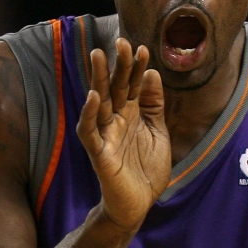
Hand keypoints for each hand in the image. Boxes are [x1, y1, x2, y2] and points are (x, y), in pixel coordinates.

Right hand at [76, 37, 169, 232]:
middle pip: (114, 88)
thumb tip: (151, 73)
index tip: (143, 48)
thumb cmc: (146, 170)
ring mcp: (106, 136)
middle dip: (118, 65)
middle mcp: (116, 121)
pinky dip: (90, 114)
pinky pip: (90, 132)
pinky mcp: (99, 154)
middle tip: (122, 42)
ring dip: (98, 80)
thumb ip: (153, 105)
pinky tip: (94, 97)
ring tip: (99, 56)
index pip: (131, 85)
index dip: (136, 67)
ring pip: (98, 103)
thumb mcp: (158, 132)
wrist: (139, 206)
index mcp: (131, 114)